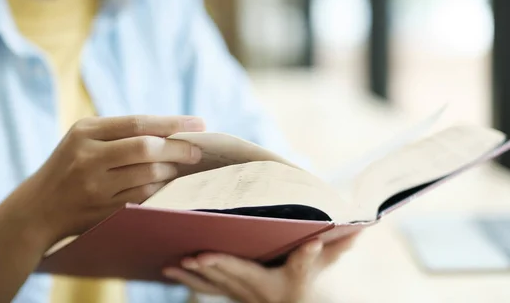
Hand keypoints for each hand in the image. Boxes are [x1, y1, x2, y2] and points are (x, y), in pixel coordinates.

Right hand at [8, 115, 205, 246]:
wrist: (38, 208)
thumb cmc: (70, 166)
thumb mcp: (83, 139)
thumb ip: (120, 132)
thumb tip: (172, 129)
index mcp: (85, 132)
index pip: (137, 123)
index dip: (172, 123)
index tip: (199, 124)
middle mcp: (88, 157)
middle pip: (146, 148)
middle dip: (178, 149)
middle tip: (197, 151)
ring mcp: (94, 186)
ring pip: (148, 175)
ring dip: (170, 171)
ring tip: (178, 167)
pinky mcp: (102, 210)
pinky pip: (142, 197)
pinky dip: (158, 189)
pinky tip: (164, 184)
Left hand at [164, 236, 356, 302]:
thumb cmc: (305, 283)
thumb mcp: (319, 268)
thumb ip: (331, 249)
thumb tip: (354, 229)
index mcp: (269, 283)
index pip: (245, 272)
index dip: (224, 264)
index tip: (205, 256)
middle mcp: (250, 291)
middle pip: (224, 279)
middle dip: (204, 269)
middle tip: (186, 256)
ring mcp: (237, 293)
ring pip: (210, 285)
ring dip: (189, 276)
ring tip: (170, 265)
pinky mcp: (228, 291)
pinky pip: (205, 287)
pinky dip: (187, 279)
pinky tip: (168, 268)